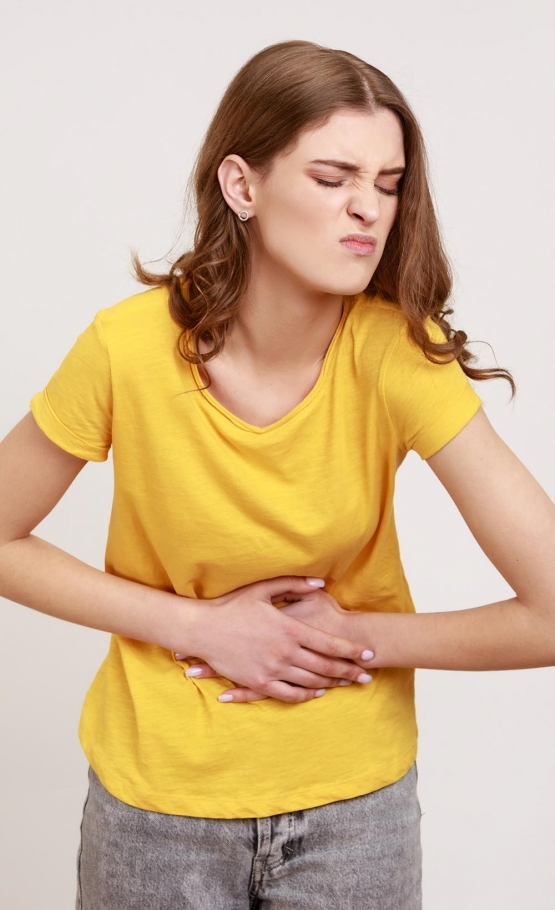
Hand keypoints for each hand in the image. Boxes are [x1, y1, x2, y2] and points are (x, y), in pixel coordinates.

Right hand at [175, 585, 374, 702]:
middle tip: (367, 675)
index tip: (369, 654)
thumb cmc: (232, 606)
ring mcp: (272, 669)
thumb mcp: (262, 588)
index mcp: (289, 628)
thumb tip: (320, 583)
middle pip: (325, 666)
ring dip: (332, 683)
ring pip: (310, 681)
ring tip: (347, 684)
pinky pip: (289, 694)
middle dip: (349, 671)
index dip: (352, 650)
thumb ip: (294, 584)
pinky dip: (306, 695)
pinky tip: (317, 692)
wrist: (202, 629)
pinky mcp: (259, 681)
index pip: (329, 643)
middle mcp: (284, 651)